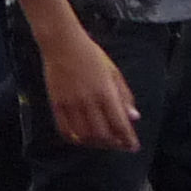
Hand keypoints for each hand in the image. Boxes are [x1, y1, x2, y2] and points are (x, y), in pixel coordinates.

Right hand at [39, 30, 141, 150]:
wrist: (62, 43)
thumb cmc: (91, 55)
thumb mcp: (113, 72)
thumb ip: (124, 96)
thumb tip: (134, 118)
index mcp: (105, 92)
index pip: (120, 124)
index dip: (128, 139)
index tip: (133, 147)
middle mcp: (88, 100)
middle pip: (102, 134)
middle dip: (113, 144)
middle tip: (118, 144)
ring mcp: (70, 103)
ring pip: (84, 135)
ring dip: (96, 143)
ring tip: (102, 142)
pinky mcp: (56, 103)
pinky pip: (65, 130)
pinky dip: (75, 138)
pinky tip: (82, 137)